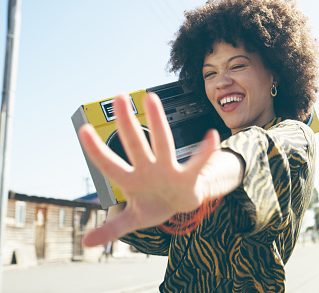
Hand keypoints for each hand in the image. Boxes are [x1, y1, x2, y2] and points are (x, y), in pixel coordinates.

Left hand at [79, 93, 219, 246]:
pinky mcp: (189, 176)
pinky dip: (206, 152)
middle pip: (135, 145)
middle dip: (127, 123)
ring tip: (151, 99)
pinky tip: (212, 137)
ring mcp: (168, 169)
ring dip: (157, 122)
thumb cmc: (155, 205)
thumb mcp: (133, 220)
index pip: (110, 164)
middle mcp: (148, 169)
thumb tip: (85, 243)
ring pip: (162, 143)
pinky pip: (198, 163)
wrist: (181, 204)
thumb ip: (111, 228)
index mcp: (132, 181)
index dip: (97, 150)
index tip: (83, 129)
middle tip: (118, 98)